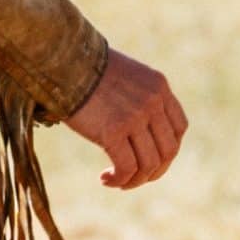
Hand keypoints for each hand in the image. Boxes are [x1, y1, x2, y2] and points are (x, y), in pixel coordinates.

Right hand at [62, 47, 186, 189]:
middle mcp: (153, 102)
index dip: (167, 149)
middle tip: (134, 178)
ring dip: (135, 180)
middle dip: (154, 171)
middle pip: (168, 150)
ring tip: (117, 182)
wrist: (60, 58)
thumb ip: (137, 97)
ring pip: (149, 164)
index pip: (179, 128)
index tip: (150, 159)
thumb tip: (136, 129)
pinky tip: (105, 179)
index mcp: (158, 86)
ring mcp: (135, 117)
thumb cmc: (83, 67)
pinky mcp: (113, 131)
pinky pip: (127, 167)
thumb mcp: (122, 76)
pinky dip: (120, 180)